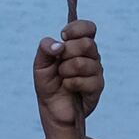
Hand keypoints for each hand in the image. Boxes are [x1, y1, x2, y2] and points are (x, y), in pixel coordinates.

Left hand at [34, 17, 102, 138]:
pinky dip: (70, 84)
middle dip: (67, 53)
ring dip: (66, 71)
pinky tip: (68, 88)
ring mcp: (96, 72)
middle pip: (87, 44)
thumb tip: (59, 45)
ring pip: (83, 63)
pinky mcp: (97, 88)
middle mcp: (91, 56)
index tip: (64, 36)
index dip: (77, 28)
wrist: (52, 109)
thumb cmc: (48, 84)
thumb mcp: (40, 64)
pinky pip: (84, 80)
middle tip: (60, 64)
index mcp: (79, 46)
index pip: (89, 28)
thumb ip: (45, 49)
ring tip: (62, 78)